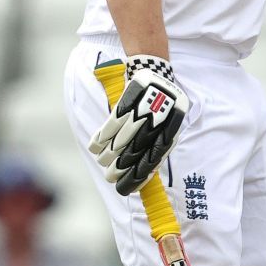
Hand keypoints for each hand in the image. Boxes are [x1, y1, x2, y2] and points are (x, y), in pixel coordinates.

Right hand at [89, 55, 187, 196]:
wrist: (158, 77)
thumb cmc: (163, 107)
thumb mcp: (169, 126)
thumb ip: (159, 147)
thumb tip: (148, 173)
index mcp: (167, 134)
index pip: (150, 163)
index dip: (137, 177)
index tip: (127, 188)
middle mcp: (153, 128)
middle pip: (131, 156)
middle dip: (118, 170)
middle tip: (110, 177)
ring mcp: (139, 117)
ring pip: (118, 143)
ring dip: (107, 156)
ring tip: (102, 162)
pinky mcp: (126, 105)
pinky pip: (109, 127)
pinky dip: (100, 139)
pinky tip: (95, 147)